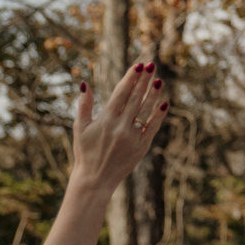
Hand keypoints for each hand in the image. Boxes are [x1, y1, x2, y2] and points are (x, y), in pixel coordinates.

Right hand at [70, 62, 165, 198]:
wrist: (95, 179)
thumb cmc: (85, 152)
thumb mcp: (79, 127)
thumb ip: (84, 105)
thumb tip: (85, 83)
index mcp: (106, 119)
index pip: (121, 93)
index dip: (130, 78)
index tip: (138, 65)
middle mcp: (121, 127)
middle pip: (135, 98)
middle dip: (143, 80)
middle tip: (151, 64)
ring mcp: (133, 137)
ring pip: (146, 111)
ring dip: (153, 94)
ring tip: (159, 80)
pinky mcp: (142, 147)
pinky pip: (153, 128)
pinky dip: (159, 116)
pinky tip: (165, 103)